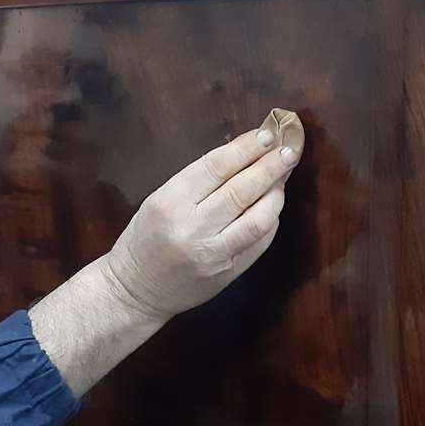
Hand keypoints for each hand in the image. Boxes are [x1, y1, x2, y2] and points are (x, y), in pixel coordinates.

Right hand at [102, 114, 303, 322]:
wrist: (135, 290)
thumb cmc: (145, 238)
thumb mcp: (160, 200)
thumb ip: (198, 180)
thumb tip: (244, 155)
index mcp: (170, 202)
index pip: (216, 167)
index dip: (246, 148)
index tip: (267, 134)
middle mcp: (192, 228)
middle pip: (242, 190)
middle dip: (271, 166)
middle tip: (289, 150)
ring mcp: (213, 254)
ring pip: (258, 219)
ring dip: (276, 194)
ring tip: (282, 179)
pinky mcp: (228, 274)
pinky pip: (260, 242)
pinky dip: (270, 220)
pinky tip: (271, 207)